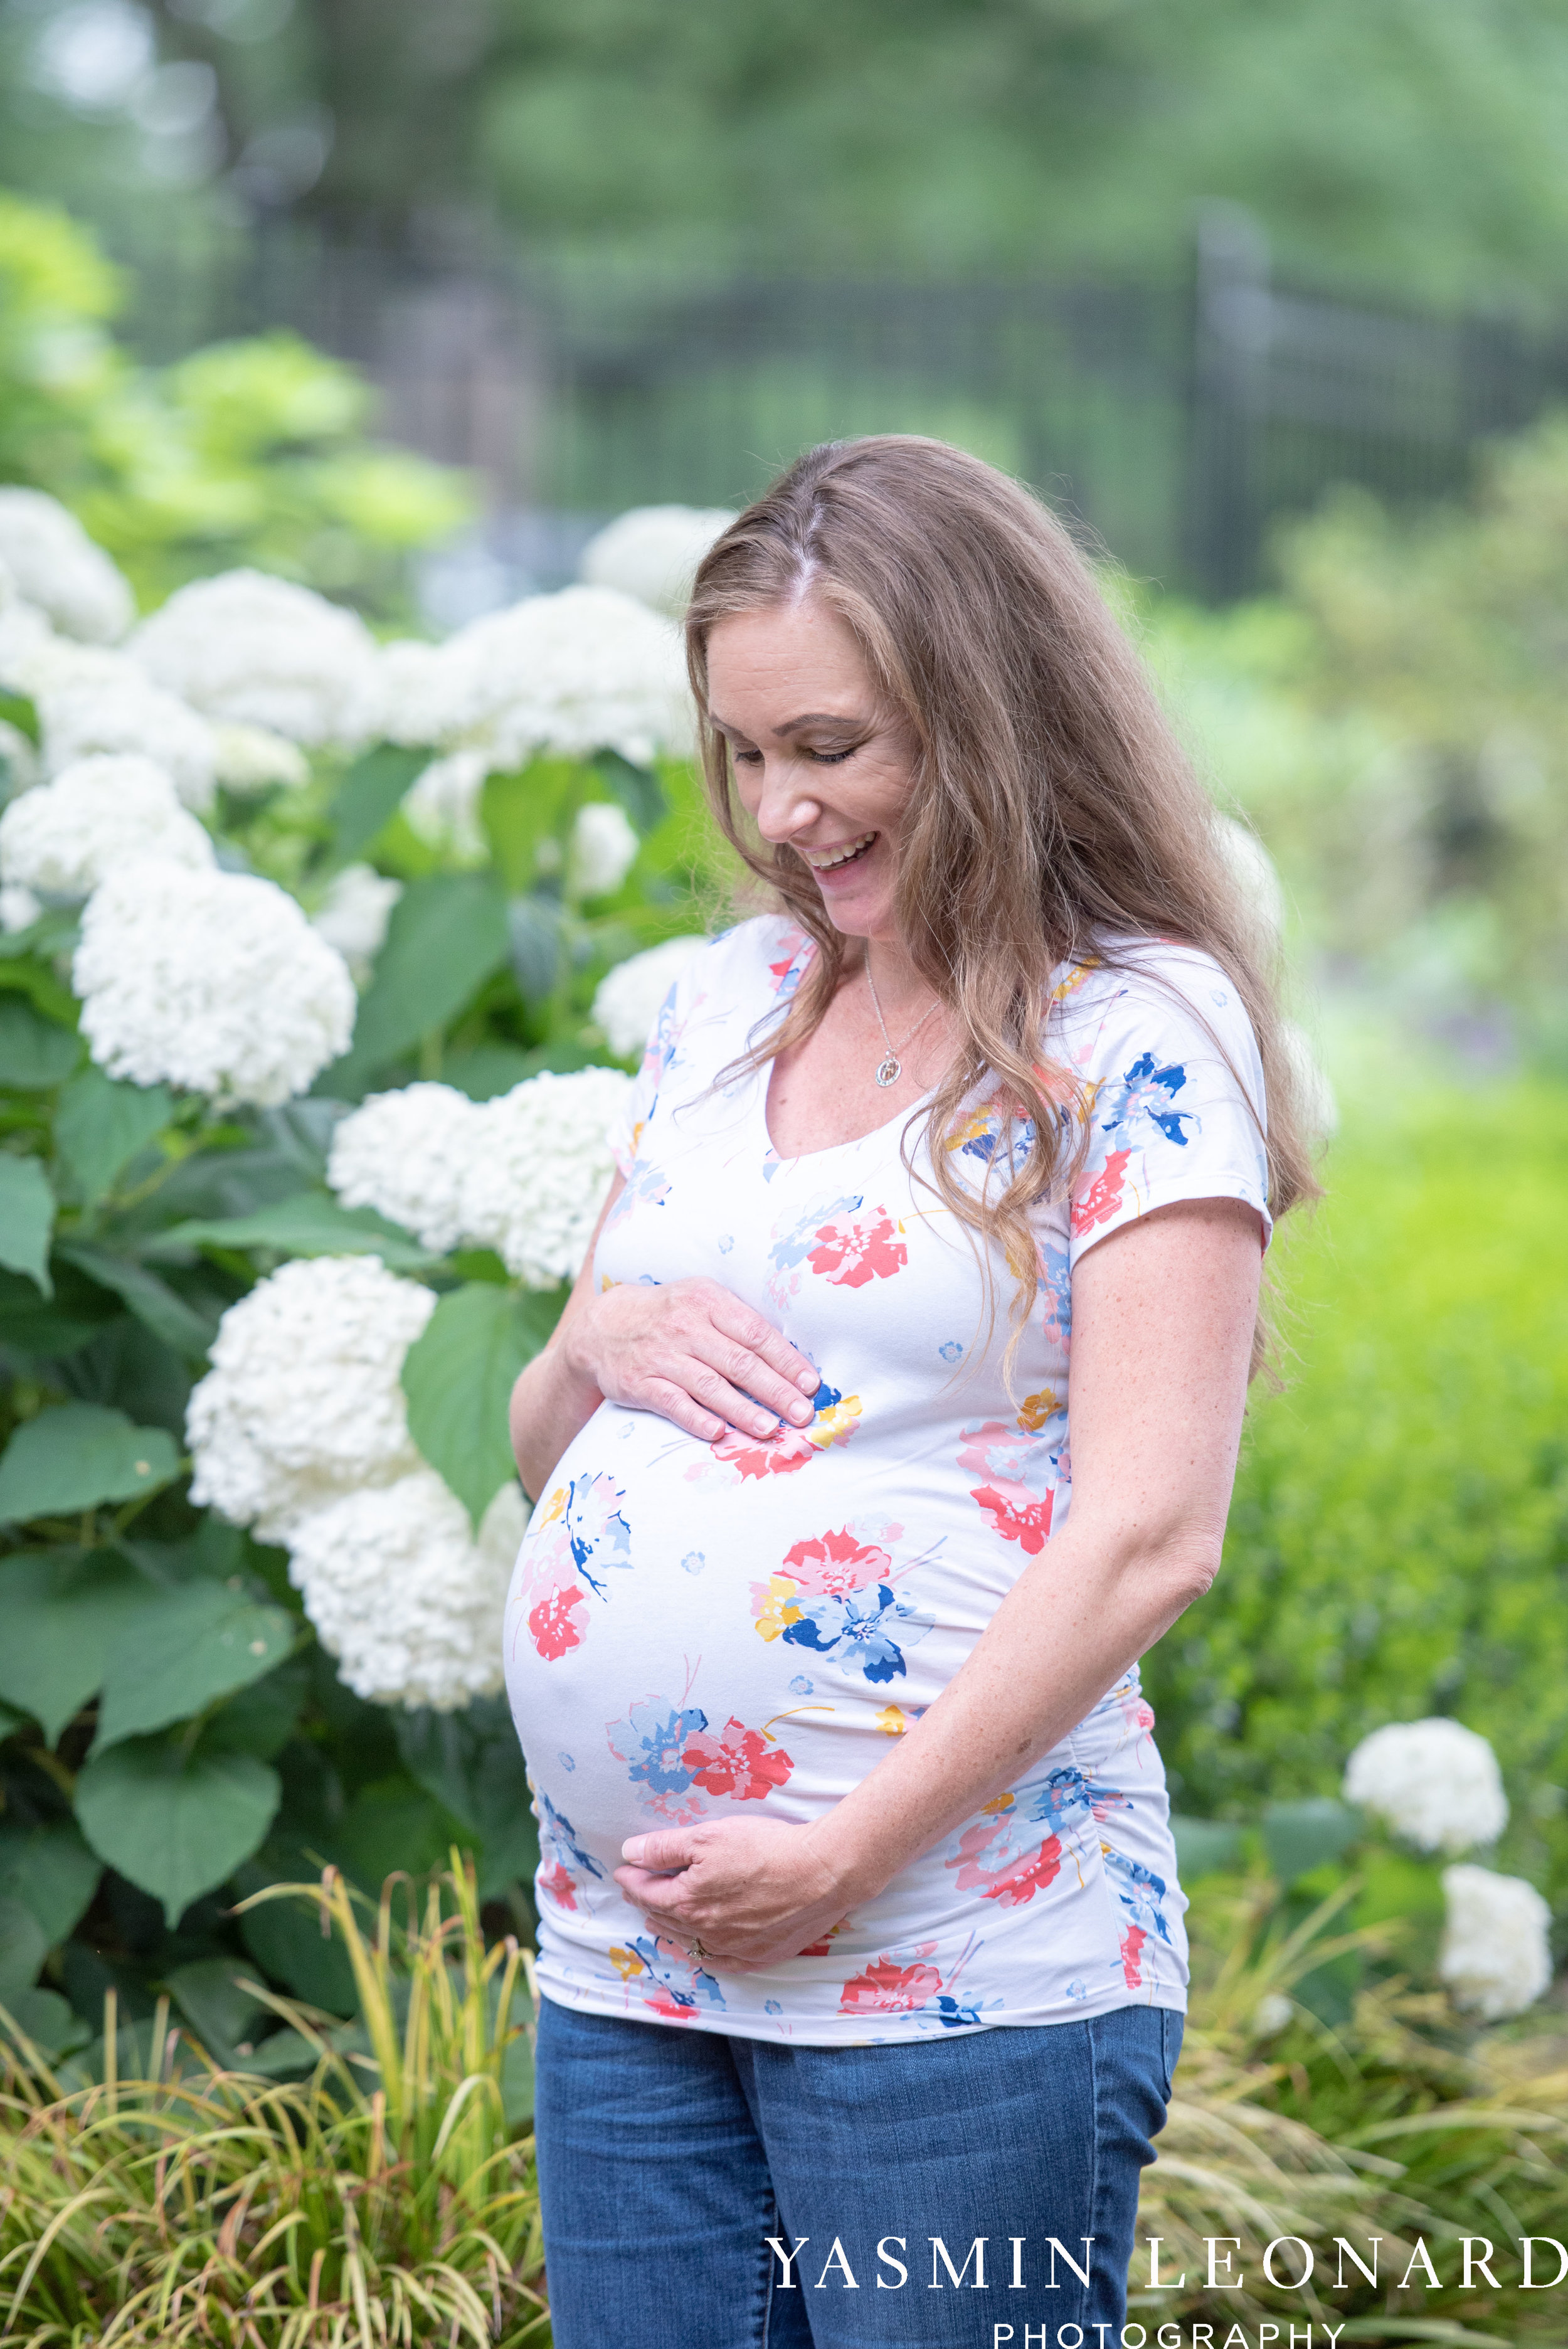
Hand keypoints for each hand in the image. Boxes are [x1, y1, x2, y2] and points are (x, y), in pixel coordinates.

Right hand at [563, 1277, 819, 1445]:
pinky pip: (672, 1402)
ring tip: (769, 1428)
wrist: (603, 1325)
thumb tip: (789, 1360)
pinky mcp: (639, 1382)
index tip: (810, 1384)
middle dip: (774, 1390)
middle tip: (801, 1413)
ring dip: (742, 1409)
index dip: (786, 1360)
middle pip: (738, 1361)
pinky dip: (696, 1418)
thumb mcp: (702, 1301)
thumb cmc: (669, 1315)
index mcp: (708, 1301)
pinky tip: (718, 1433)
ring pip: (709, 1385)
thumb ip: (738, 1325)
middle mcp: (685, 1326)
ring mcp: (661, 1355)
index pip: (755, 1333)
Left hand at [614, 1816, 856, 1968]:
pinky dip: (702, 1953)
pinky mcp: (758, 1957)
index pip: (647, 1892)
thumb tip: (629, 1853)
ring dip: (668, 1927)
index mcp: (688, 1902)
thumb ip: (666, 1847)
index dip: (631, 1879)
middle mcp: (705, 1932)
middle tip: (635, 1890)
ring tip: (656, 1918)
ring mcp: (732, 1949)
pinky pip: (719, 1961)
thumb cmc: (766, 1849)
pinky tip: (698, 1949)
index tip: (622, 1870)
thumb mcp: (708, 1836)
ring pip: (689, 1941)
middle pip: (665, 1917)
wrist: (821, 1874)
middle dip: (645, 1901)